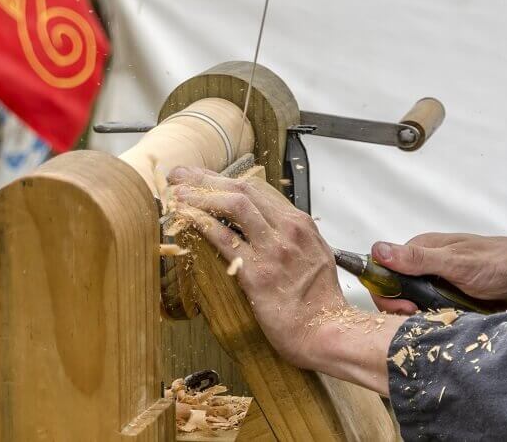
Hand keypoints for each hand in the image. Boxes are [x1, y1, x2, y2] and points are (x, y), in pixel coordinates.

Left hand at [168, 166, 346, 368]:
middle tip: (181, 174)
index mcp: (300, 225)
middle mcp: (288, 230)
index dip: (226, 179)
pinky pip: (224, 239)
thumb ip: (292, 240)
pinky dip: (202, 223)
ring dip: (201, 194)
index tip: (205, 177)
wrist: (328, 331)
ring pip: (234, 204)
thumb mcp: (315, 257)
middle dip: (208, 177)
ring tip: (178, 192)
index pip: (259, 188)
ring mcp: (273, 249)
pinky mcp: (257, 273)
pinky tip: (186, 217)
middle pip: (243, 188)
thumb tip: (265, 232)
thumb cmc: (320, 303)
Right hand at [371, 226, 506, 313]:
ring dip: (427, 320)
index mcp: (423, 251)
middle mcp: (429, 269)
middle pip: (398, 295)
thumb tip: (378, 250)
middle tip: (422, 316)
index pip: (385, 272)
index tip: (402, 306)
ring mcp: (443, 289)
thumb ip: (417, 259)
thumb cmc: (504, 262)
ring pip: (418, 311)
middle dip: (405, 310)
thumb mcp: (456, 261)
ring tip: (445, 321)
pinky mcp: (457, 307)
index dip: (387, 292)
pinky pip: (439, 320)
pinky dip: (444, 325)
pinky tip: (453, 327)